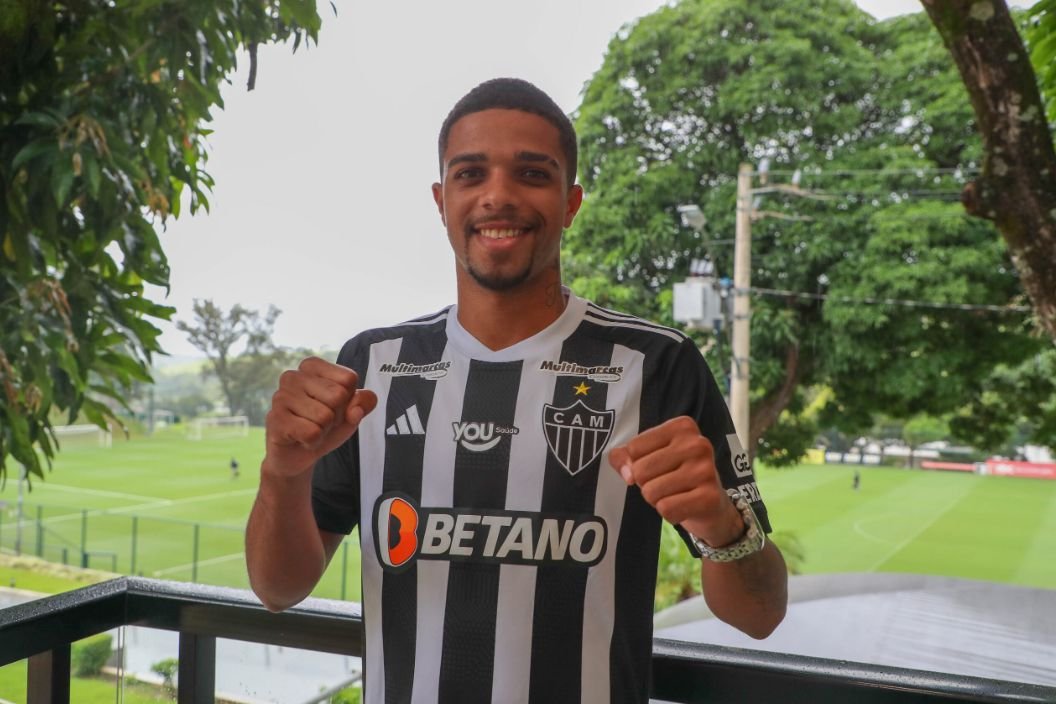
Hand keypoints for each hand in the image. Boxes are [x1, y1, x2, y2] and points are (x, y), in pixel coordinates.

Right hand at [263, 356, 377, 478]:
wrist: (298, 454)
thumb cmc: (324, 426)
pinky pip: (311, 433)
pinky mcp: (275, 419)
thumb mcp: (351, 412)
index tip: (333, 406)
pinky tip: (301, 438)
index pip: (348, 378)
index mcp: (312, 366)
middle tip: (321, 421)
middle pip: (338, 396)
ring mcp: (280, 397)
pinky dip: (313, 442)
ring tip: (310, 429)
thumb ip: (364, 403)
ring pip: (325, 416)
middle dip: (336, 416)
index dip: (348, 399)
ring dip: (324, 430)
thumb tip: (357, 408)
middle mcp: (293, 376)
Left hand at [609, 416, 743, 547]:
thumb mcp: (649, 457)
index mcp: (682, 426)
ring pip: (651, 492)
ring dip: (657, 500)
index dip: (636, 464)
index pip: (634, 448)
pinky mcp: (710, 497)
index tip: (658, 467)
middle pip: (640, 470)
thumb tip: (627, 473)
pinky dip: (670, 514)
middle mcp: (697, 443)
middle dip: (646, 485)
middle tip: (667, 484)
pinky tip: (685, 507)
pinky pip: (666, 509)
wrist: (713, 506)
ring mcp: (706, 470)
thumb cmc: (675, 476)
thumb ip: (624, 457)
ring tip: (676, 495)